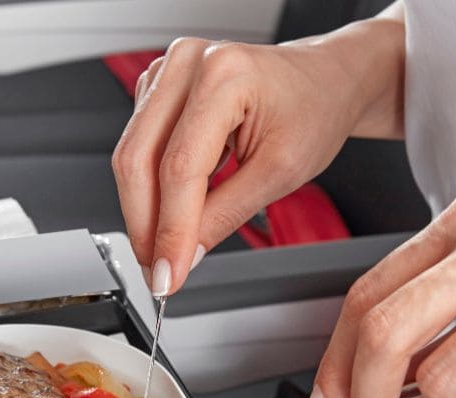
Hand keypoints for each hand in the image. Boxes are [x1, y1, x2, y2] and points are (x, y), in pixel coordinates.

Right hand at [111, 15, 406, 295]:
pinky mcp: (160, 88)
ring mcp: (169, 72)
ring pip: (132, 156)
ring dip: (143, 211)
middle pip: (139, 159)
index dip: (169, 229)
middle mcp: (188, 64)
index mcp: (225, 75)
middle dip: (145, 226)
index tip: (168, 275)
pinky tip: (170, 212)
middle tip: (157, 272)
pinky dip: (150, 189)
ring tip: (165, 250)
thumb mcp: (281, 173)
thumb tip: (183, 254)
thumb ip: (225, 215)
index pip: (179, 167)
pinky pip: (139, 147)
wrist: (323, 81)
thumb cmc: (314, 110)